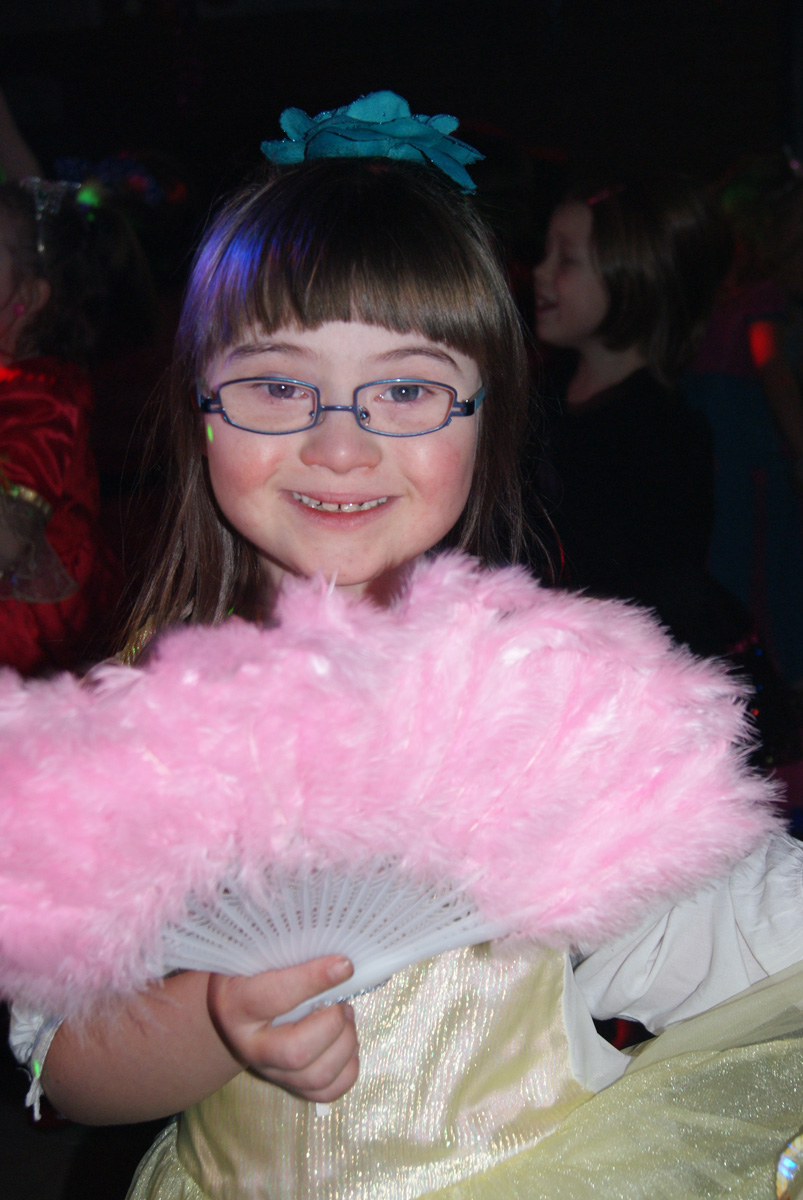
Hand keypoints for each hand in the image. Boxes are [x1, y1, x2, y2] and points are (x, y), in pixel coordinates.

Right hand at [207, 956, 358, 1102]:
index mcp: (235, 1004)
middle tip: (341, 1002)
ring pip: (316, 1075)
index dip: (313, 980)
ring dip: (345, 1043)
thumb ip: (286, 941)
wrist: (237, 1010)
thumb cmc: (255, 969)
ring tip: (345, 1015)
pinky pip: (328, 1091)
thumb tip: (328, 923)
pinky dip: (349, 1067)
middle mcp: (250, 1045)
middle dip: (332, 1024)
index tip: (344, 964)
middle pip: (296, 1052)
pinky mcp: (291, 1086)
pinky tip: (346, 1040)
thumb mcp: (257, 950)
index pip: (274, 997)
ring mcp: (271, 1071)